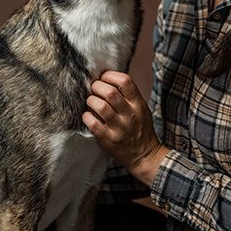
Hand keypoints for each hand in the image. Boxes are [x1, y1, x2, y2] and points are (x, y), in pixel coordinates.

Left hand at [82, 71, 168, 186]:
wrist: (144, 155)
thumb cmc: (140, 129)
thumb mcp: (141, 109)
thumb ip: (128, 95)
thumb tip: (107, 79)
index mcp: (138, 104)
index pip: (125, 81)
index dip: (110, 75)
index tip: (103, 77)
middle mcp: (129, 115)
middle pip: (110, 92)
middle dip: (97, 86)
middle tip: (93, 89)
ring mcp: (119, 128)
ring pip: (100, 106)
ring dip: (91, 100)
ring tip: (91, 102)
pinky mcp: (108, 139)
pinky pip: (92, 123)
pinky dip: (86, 116)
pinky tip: (88, 116)